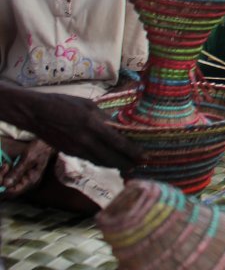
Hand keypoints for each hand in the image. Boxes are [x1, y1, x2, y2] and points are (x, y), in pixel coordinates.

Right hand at [15, 93, 142, 171]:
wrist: (34, 113)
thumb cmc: (63, 104)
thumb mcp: (88, 105)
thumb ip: (105, 117)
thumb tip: (120, 126)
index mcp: (92, 124)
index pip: (118, 143)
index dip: (133, 152)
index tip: (145, 157)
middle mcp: (85, 140)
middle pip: (112, 158)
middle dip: (128, 163)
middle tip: (141, 165)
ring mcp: (76, 149)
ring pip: (102, 162)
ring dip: (116, 165)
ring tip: (130, 165)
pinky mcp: (70, 153)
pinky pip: (91, 160)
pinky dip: (103, 162)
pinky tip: (111, 161)